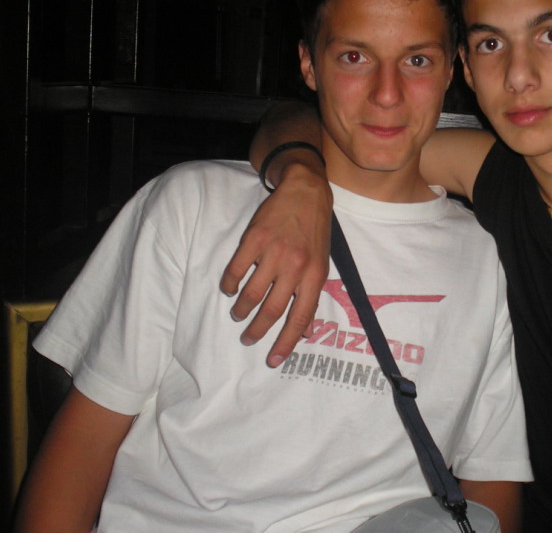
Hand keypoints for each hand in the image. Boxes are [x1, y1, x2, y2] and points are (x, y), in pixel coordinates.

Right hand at [220, 162, 331, 365]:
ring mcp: (274, 252)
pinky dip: (230, 285)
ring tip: (238, 314)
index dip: (286, 342)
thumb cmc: (315, 231)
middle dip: (257, 331)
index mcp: (315, 275)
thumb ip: (312, 296)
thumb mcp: (322, 263)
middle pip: (271, 310)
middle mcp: (295, 266)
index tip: (273, 360)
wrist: (306, 192)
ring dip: (241, 310)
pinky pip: (236, 271)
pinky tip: (230, 289)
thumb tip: (306, 331)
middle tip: (248, 339)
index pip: (300, 317)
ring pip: (251, 294)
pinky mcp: (254, 240)